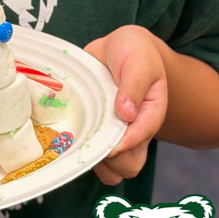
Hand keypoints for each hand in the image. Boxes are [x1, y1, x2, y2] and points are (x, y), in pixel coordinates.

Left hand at [84, 26, 167, 185]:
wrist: (119, 48)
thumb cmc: (135, 52)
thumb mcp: (138, 62)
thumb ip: (134, 85)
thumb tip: (126, 113)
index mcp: (150, 114)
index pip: (140, 139)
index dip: (122, 144)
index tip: (104, 140)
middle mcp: (135, 130)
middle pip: (129, 166)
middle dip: (110, 160)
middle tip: (90, 137)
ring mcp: (114, 134)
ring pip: (110, 169)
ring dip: (94, 162)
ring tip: (78, 137)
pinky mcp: (96, 131)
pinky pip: (92, 156)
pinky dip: (82, 154)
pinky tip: (68, 136)